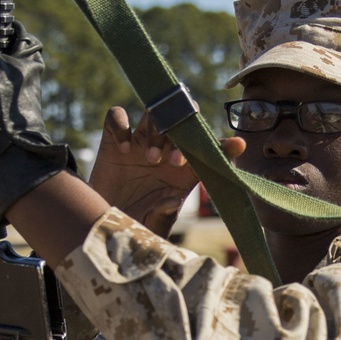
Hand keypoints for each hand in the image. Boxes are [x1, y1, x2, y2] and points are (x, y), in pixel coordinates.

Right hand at [89, 108, 245, 236]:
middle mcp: (164, 151)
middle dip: (182, 136)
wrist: (103, 224)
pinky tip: (123, 149)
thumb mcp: (153, 225)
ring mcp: (139, 143)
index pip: (208, 150)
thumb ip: (165, 213)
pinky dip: (121, 126)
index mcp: (182, 170)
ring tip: (151, 159)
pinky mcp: (113, 141)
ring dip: (157, 131)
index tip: (237, 146)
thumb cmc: (134, 225)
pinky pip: (117, 116)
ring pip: (153, 114)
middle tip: (174, 162)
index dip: (224, 146)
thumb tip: (173, 199)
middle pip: (182, 122)